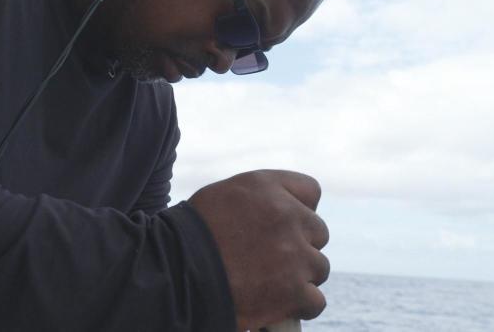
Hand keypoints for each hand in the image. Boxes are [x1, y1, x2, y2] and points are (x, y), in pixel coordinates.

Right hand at [189, 170, 329, 330]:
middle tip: (275, 259)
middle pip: (317, 232)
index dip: (300, 209)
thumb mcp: (222, 197)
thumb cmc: (189, 235)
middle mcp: (288, 215)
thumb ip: (257, 200)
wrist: (175, 271)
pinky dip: (300, 306)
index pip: (310, 191)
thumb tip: (275, 213)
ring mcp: (295, 255)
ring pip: (318, 267)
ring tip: (273, 283)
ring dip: (301, 276)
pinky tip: (281, 306)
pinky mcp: (294, 291)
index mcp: (268, 187)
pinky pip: (315, 301)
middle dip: (300, 245)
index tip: (286, 225)